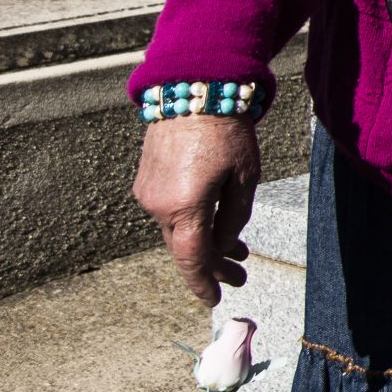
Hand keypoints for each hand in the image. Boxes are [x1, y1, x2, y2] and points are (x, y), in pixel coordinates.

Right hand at [132, 115, 261, 306]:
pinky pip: (170, 213)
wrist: (192, 92)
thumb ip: (235, 217)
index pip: (191, 259)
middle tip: (241, 276)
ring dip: (205, 243)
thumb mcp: (244, 178)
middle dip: (213, 265)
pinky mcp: (147, 182)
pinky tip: (215, 225)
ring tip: (237, 254)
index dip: (203, 282)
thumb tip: (226, 244)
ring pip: (178, 231)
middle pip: (185, 248)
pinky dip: (193, 223)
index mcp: (184, 208)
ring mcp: (149, 194)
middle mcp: (158, 206)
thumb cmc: (226, 133)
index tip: (214, 300)